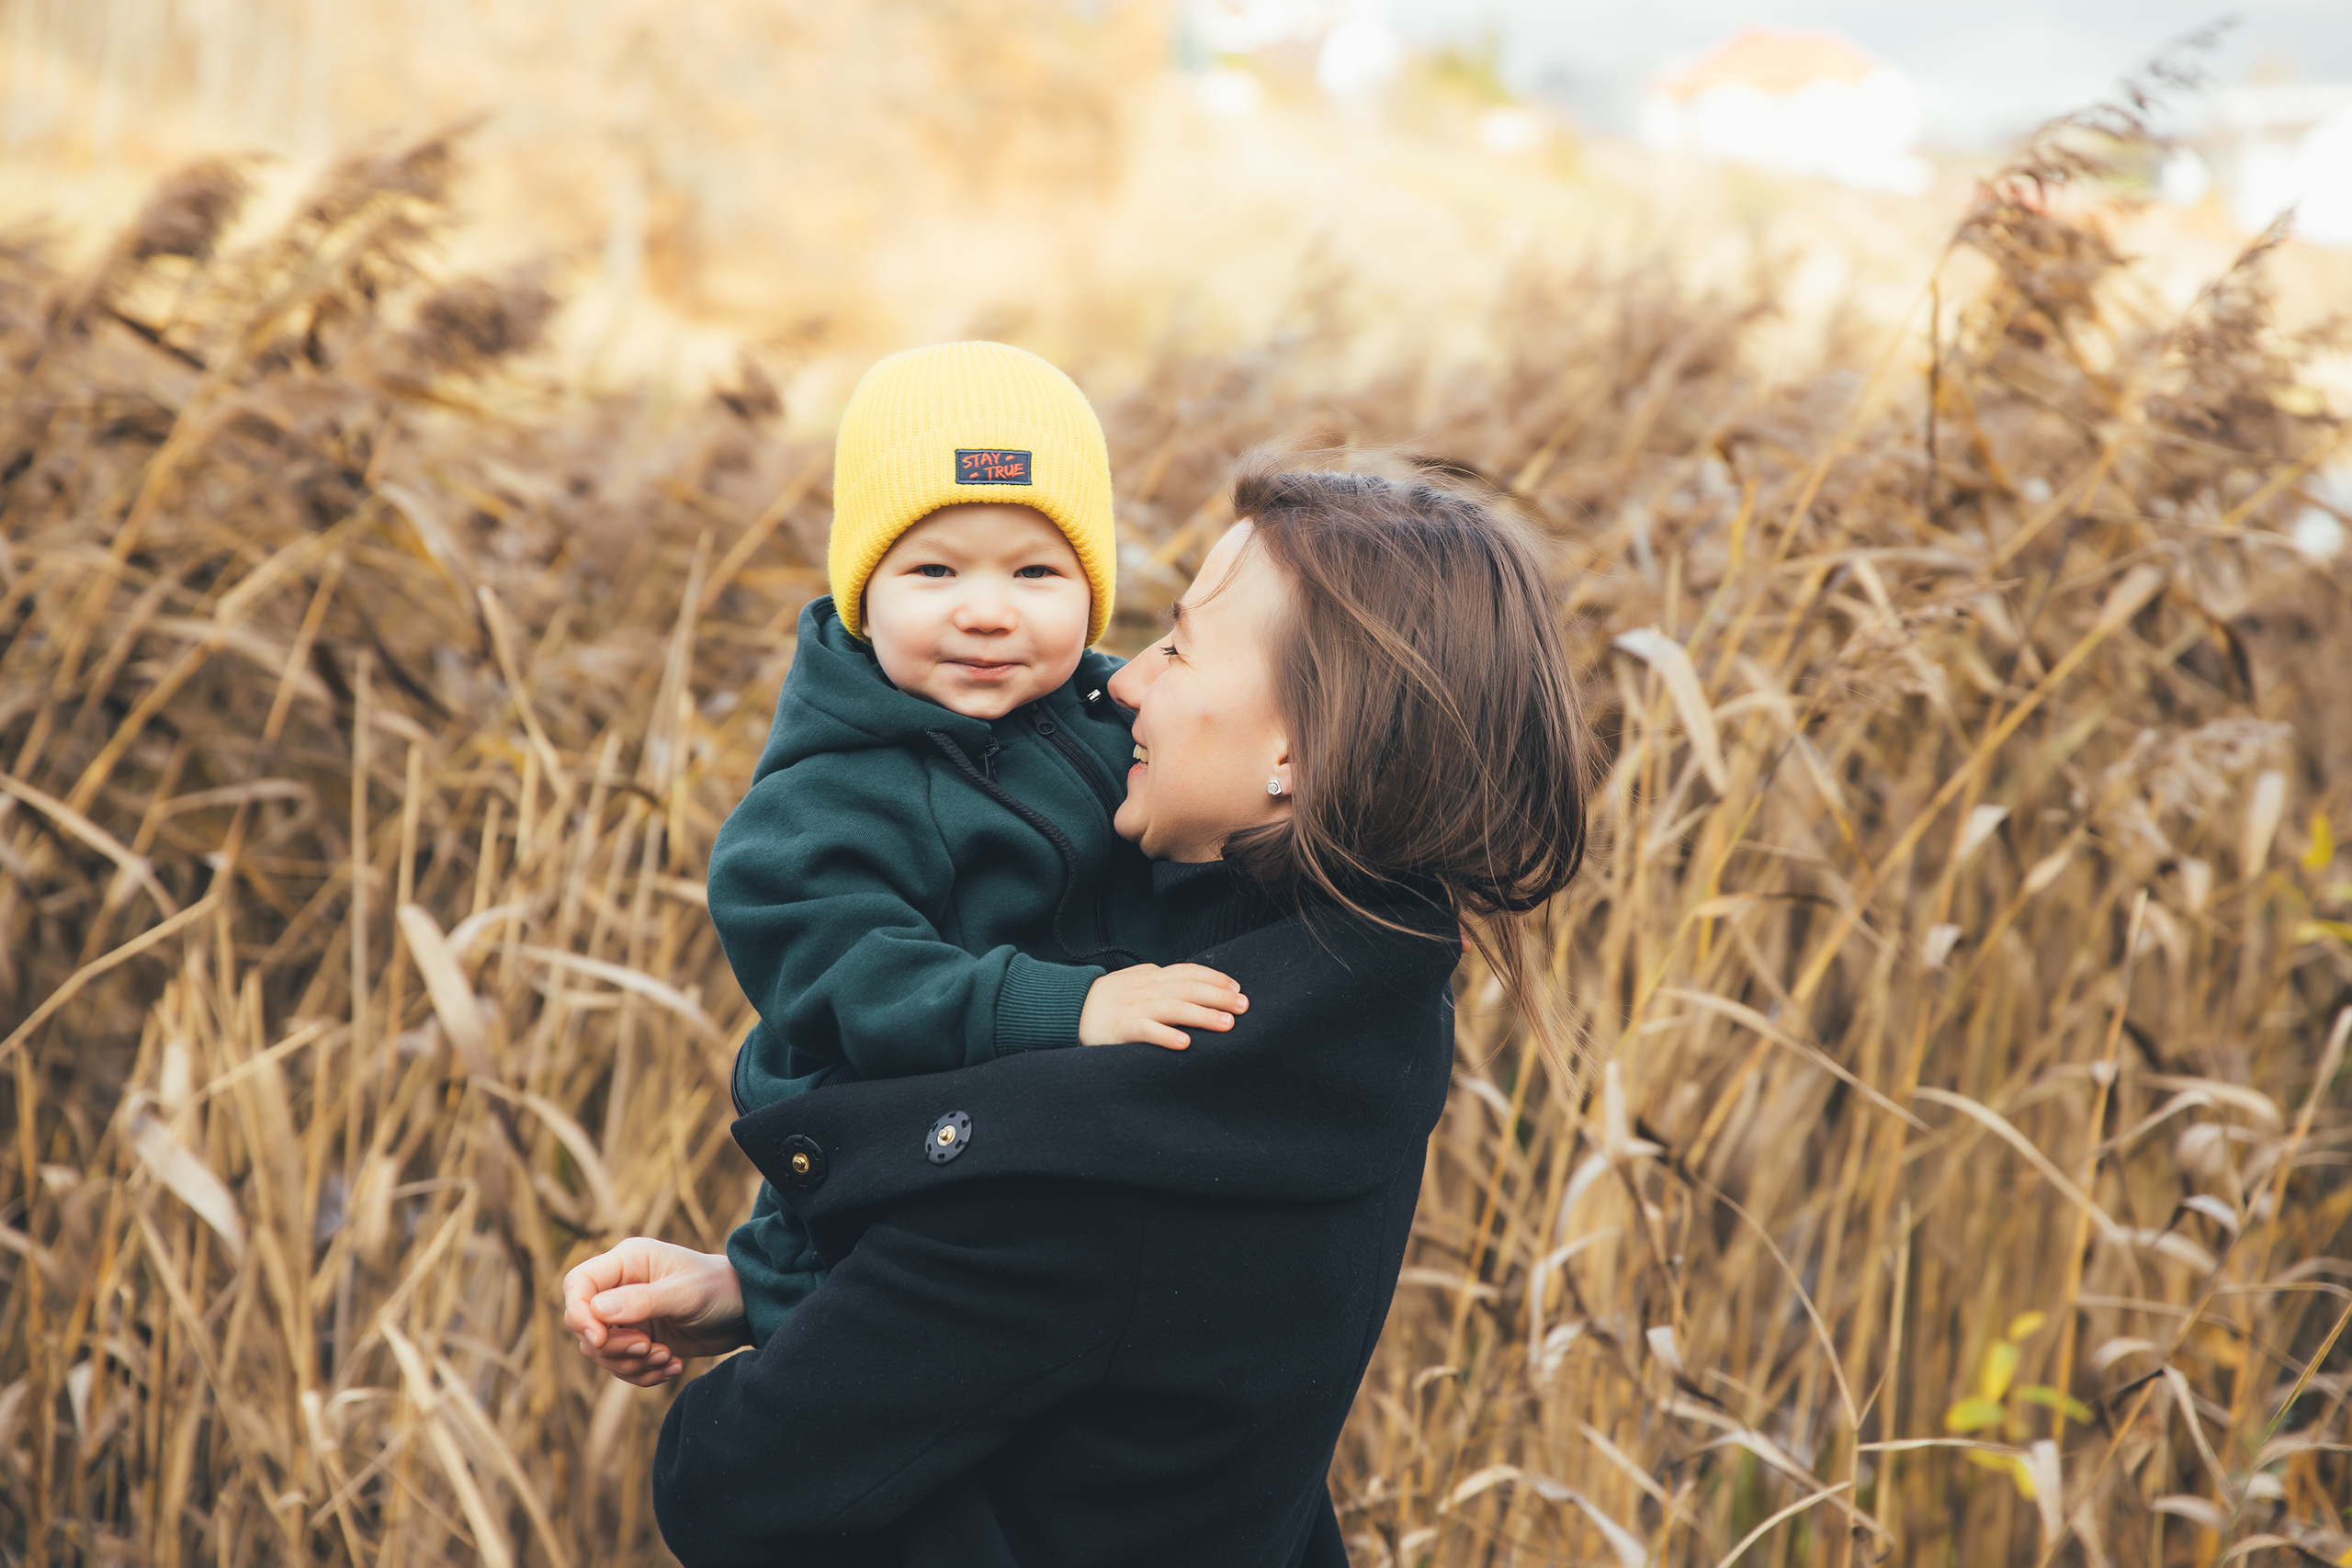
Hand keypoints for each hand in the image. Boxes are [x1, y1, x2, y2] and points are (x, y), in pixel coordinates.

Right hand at [562, 1237, 752, 1386]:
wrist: (746, 1310)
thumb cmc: (719, 1288)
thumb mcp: (685, 1293)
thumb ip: (643, 1300)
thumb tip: (596, 1311)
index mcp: (627, 1261)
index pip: (578, 1284)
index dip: (579, 1314)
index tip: (601, 1339)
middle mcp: (620, 1287)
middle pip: (583, 1324)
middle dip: (612, 1347)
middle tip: (648, 1348)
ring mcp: (628, 1315)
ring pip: (600, 1351)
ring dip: (630, 1364)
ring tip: (666, 1358)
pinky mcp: (638, 1339)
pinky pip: (622, 1366)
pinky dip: (642, 1374)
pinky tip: (672, 1367)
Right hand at [1078, 963, 1246, 1050]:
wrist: (1065, 1009)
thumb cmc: (1105, 999)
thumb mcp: (1133, 981)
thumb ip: (1158, 978)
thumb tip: (1190, 977)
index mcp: (1149, 977)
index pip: (1187, 972)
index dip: (1214, 978)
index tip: (1237, 989)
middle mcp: (1144, 989)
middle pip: (1186, 988)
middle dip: (1217, 996)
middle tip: (1243, 1007)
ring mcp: (1131, 1008)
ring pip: (1172, 1007)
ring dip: (1201, 1014)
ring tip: (1226, 1024)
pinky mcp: (1118, 1030)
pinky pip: (1143, 1031)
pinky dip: (1164, 1035)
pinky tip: (1184, 1043)